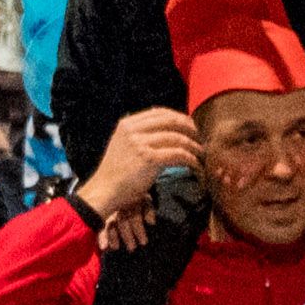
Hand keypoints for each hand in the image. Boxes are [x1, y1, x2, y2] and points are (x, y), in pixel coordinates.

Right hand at [80, 107, 198, 242]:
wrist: (104, 191)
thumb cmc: (115, 174)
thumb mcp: (122, 146)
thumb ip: (138, 136)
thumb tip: (164, 130)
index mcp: (127, 125)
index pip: (158, 113)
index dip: (178, 117)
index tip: (189, 125)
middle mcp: (133, 130)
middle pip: (170, 121)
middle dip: (189, 128)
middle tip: (199, 138)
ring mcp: (141, 144)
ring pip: (177, 138)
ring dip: (193, 145)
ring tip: (200, 153)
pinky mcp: (150, 159)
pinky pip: (178, 154)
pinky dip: (190, 159)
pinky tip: (195, 164)